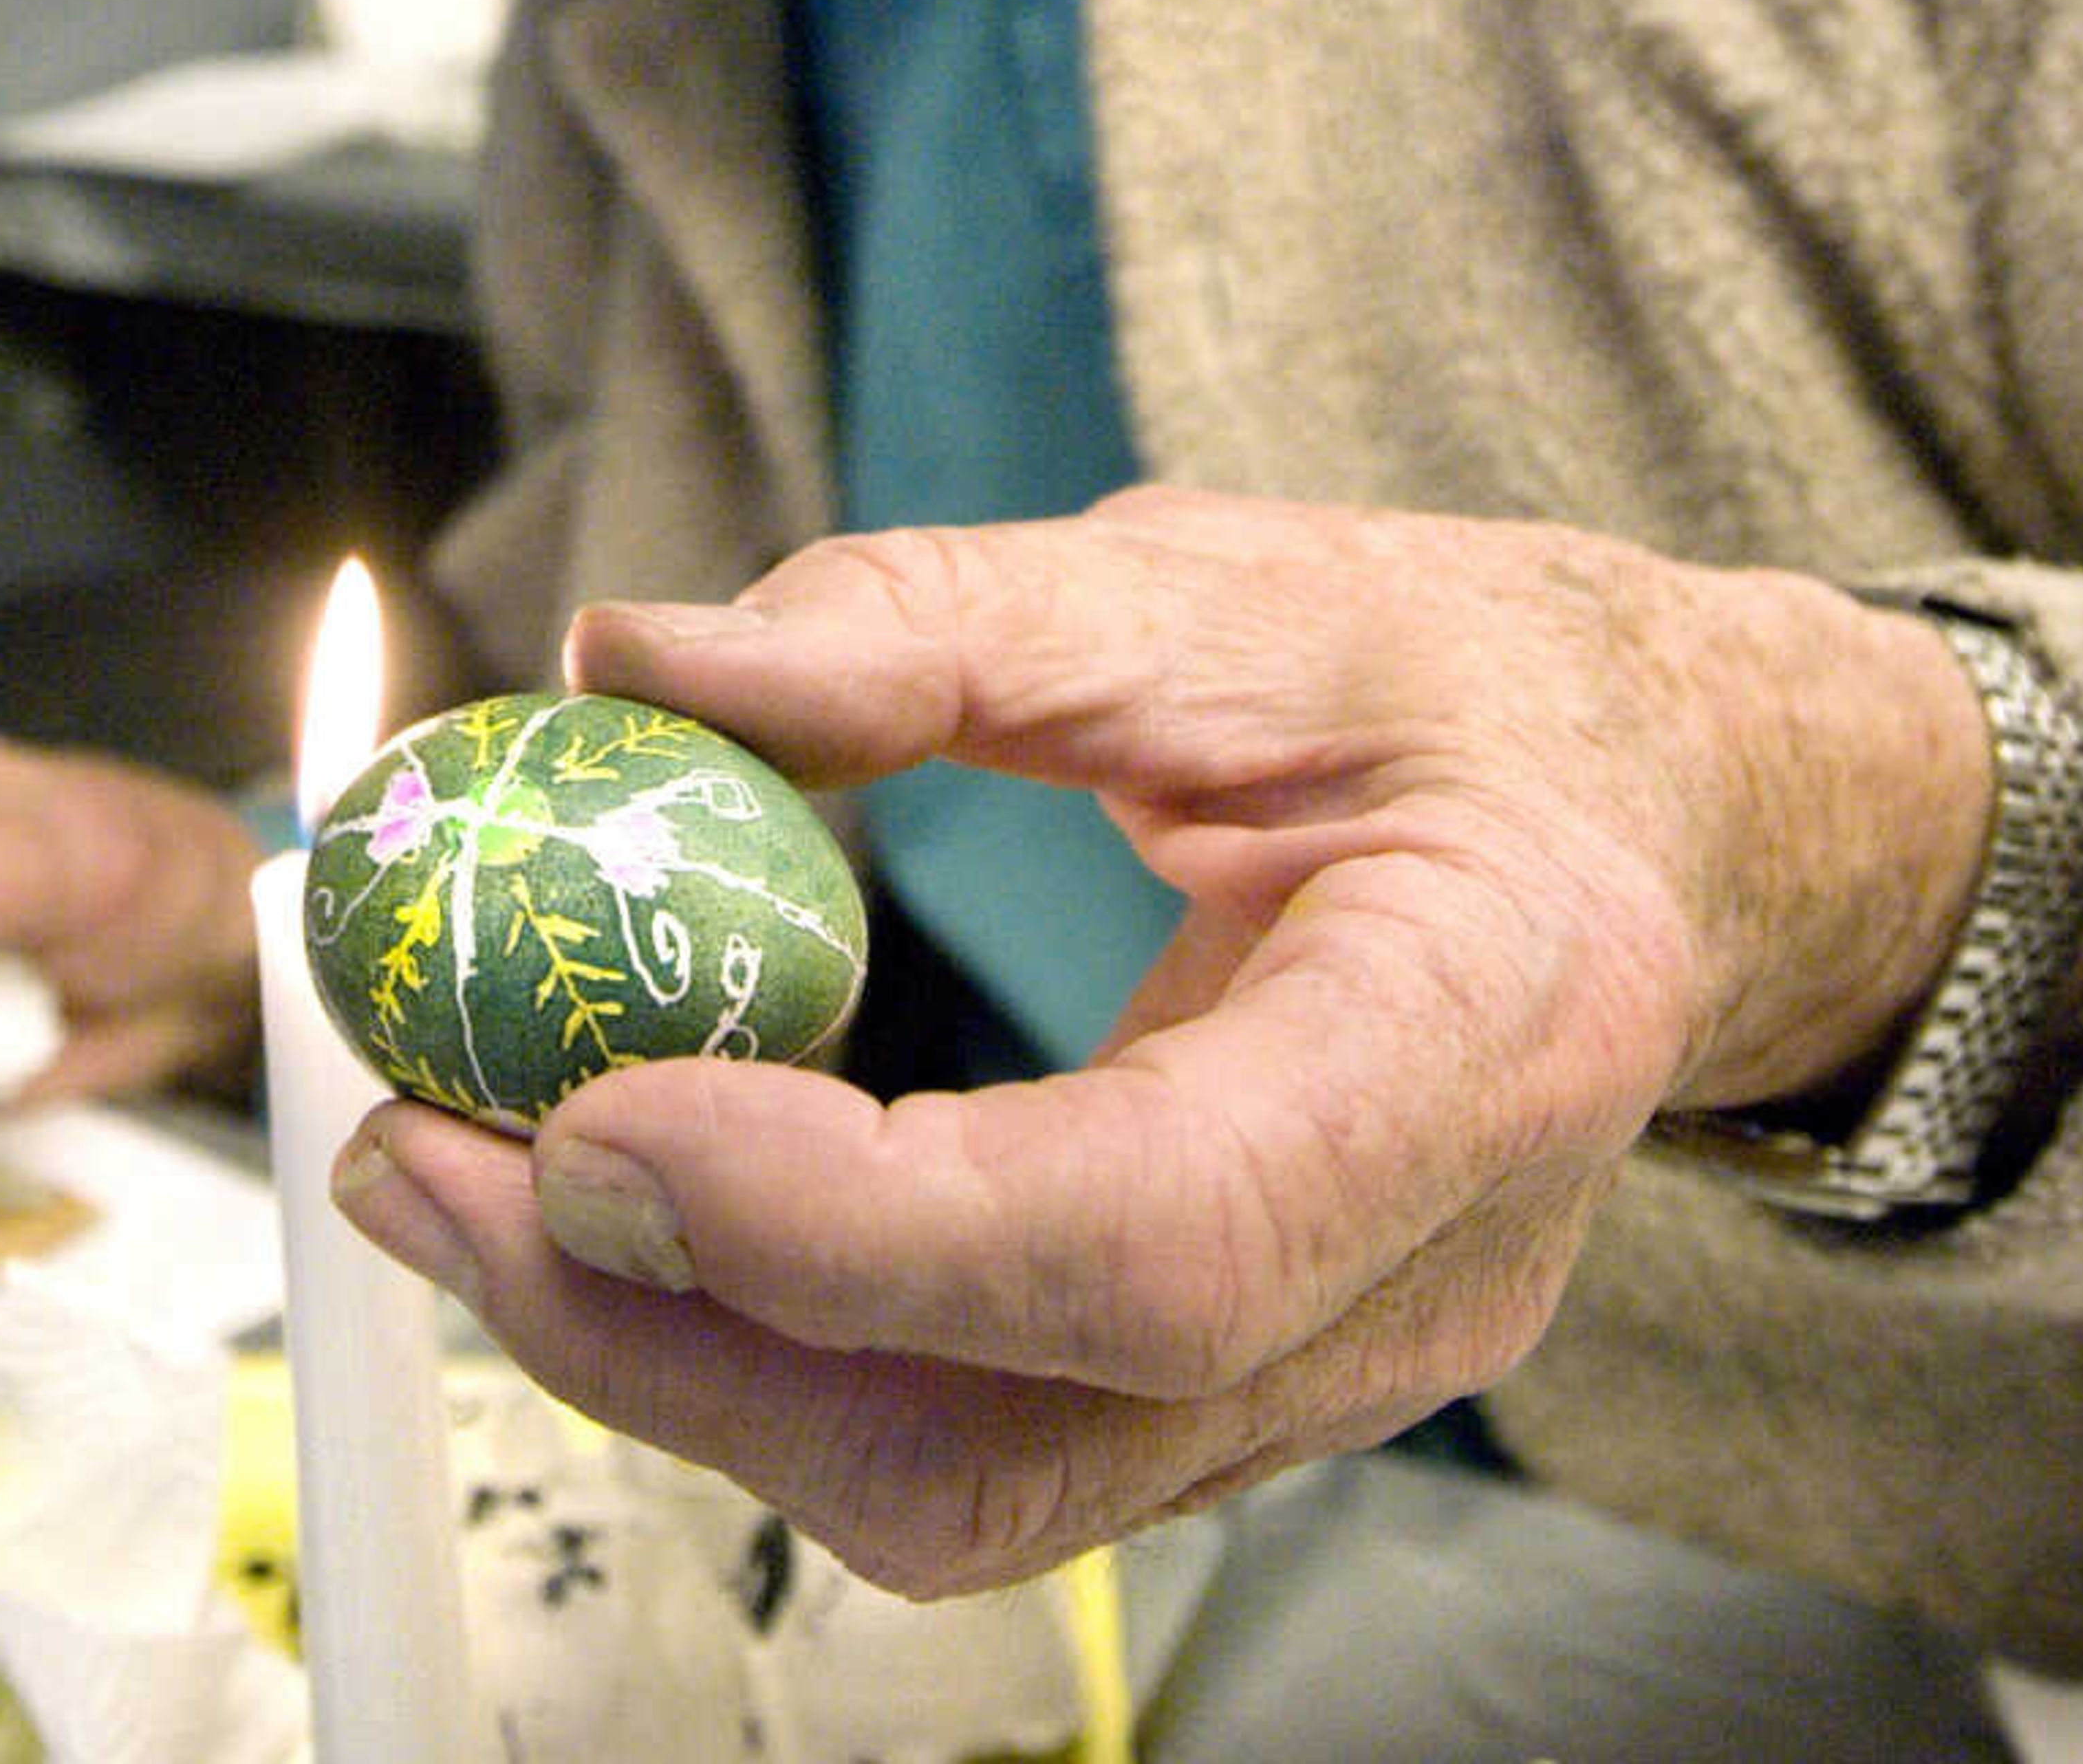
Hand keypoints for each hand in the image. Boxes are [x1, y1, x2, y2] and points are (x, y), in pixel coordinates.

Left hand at [332, 488, 1990, 1594]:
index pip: (1160, 1235)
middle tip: (427, 1155)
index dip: (854, 1220)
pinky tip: (632, 1205)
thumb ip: (933, 621)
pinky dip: (763, 1346)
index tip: (599, 1112)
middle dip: (673, 1337)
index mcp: (1480, 1039)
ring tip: (466, 1177)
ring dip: (674, 1362)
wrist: (1656, 826)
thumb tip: (634, 657)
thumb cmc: (1473, 690)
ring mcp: (1330, 1368)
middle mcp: (1423, 1278)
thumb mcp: (1232, 591)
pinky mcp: (1235, 1377)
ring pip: (968, 1490)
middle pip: (1016, 1442)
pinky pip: (975, 1433)